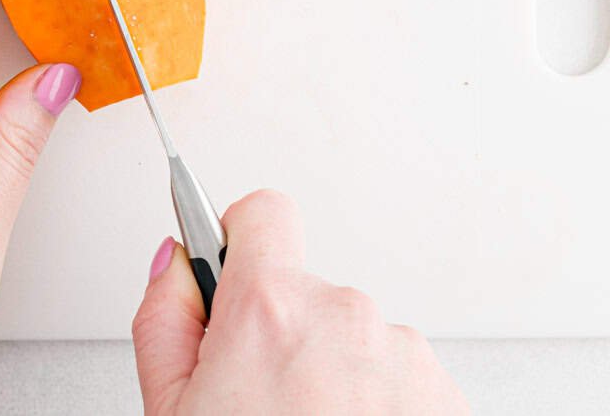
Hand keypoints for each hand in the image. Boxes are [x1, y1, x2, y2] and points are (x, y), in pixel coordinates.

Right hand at [132, 190, 467, 414]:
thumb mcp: (169, 411)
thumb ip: (163, 320)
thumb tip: (174, 265)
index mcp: (270, 312)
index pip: (261, 214)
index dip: (238, 238)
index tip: (232, 265)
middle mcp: (346, 319)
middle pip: (306, 294)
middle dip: (282, 335)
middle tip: (259, 402)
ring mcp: (405, 358)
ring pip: (356, 341)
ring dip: (334, 377)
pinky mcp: (446, 397)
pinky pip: (400, 379)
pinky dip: (379, 407)